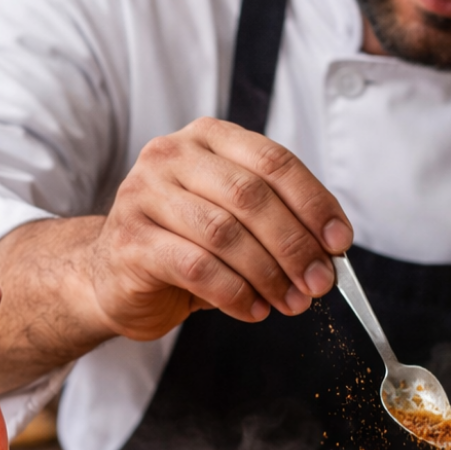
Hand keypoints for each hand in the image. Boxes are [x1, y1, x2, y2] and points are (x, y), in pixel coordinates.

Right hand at [88, 117, 352, 340]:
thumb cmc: (180, 246)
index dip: (313, 202)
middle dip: (294, 245)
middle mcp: (170, 156)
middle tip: (319, 282)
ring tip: (290, 301)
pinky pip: (196, 268)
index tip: (339, 242)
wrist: (111, 276)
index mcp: (206, 140)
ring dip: (268, 274)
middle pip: (250, 196)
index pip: (273, 161)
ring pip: (224, 233)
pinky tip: (253, 309)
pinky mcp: (131, 241)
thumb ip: (274, 221)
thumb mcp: (232, 220)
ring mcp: (143, 196)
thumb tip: (329, 252)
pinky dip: (234, 293)